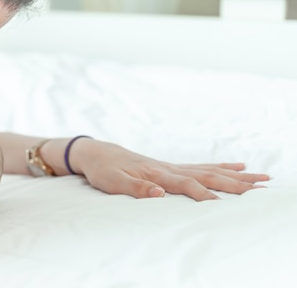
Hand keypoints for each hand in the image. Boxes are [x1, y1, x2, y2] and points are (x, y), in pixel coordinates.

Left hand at [70, 139, 269, 200]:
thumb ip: (135, 188)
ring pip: (209, 169)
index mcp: (157, 174)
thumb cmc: (103, 170)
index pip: (186, 185)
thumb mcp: (113, 182)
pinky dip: (221, 165)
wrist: (96, 153)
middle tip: (262, 186)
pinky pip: (201, 166)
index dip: (204, 195)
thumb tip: (159, 193)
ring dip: (235, 174)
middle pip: (207, 174)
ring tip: (261, 177)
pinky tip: (237, 165)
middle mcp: (168, 168)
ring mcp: (171, 166)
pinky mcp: (170, 166)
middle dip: (234, 182)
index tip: (224, 206)